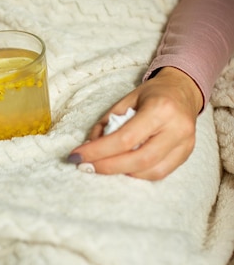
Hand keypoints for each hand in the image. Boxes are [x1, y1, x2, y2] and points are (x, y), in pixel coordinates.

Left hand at [68, 67, 203, 179]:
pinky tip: (124, 167)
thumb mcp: (125, 101)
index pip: (125, 138)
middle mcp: (177, 128)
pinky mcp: (186, 154)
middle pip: (139, 159)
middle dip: (108, 167)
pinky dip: (138, 174)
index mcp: (161, 108)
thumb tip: (89, 147)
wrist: (183, 90)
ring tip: (105, 166)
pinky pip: (160, 173)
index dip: (98, 151)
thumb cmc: (151, 95)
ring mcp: (185, 144)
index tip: (77, 157)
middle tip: (87, 167)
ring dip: (123, 172)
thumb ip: (107, 123)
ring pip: (151, 171)